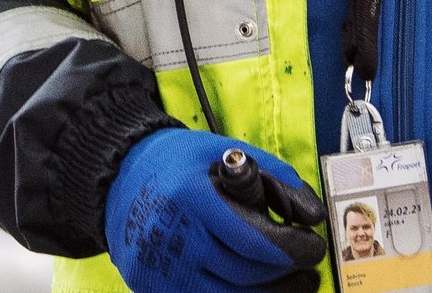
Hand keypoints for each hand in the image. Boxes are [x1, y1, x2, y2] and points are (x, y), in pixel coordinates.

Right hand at [103, 128, 326, 291]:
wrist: (117, 178)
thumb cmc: (176, 163)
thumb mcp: (223, 153)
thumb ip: (272, 176)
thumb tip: (312, 214)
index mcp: (191, 198)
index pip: (255, 240)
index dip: (294, 250)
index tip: (314, 247)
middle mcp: (174, 238)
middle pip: (247, 273)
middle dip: (288, 274)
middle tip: (309, 268)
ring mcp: (160, 270)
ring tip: (295, 284)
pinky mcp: (153, 289)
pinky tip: (258, 290)